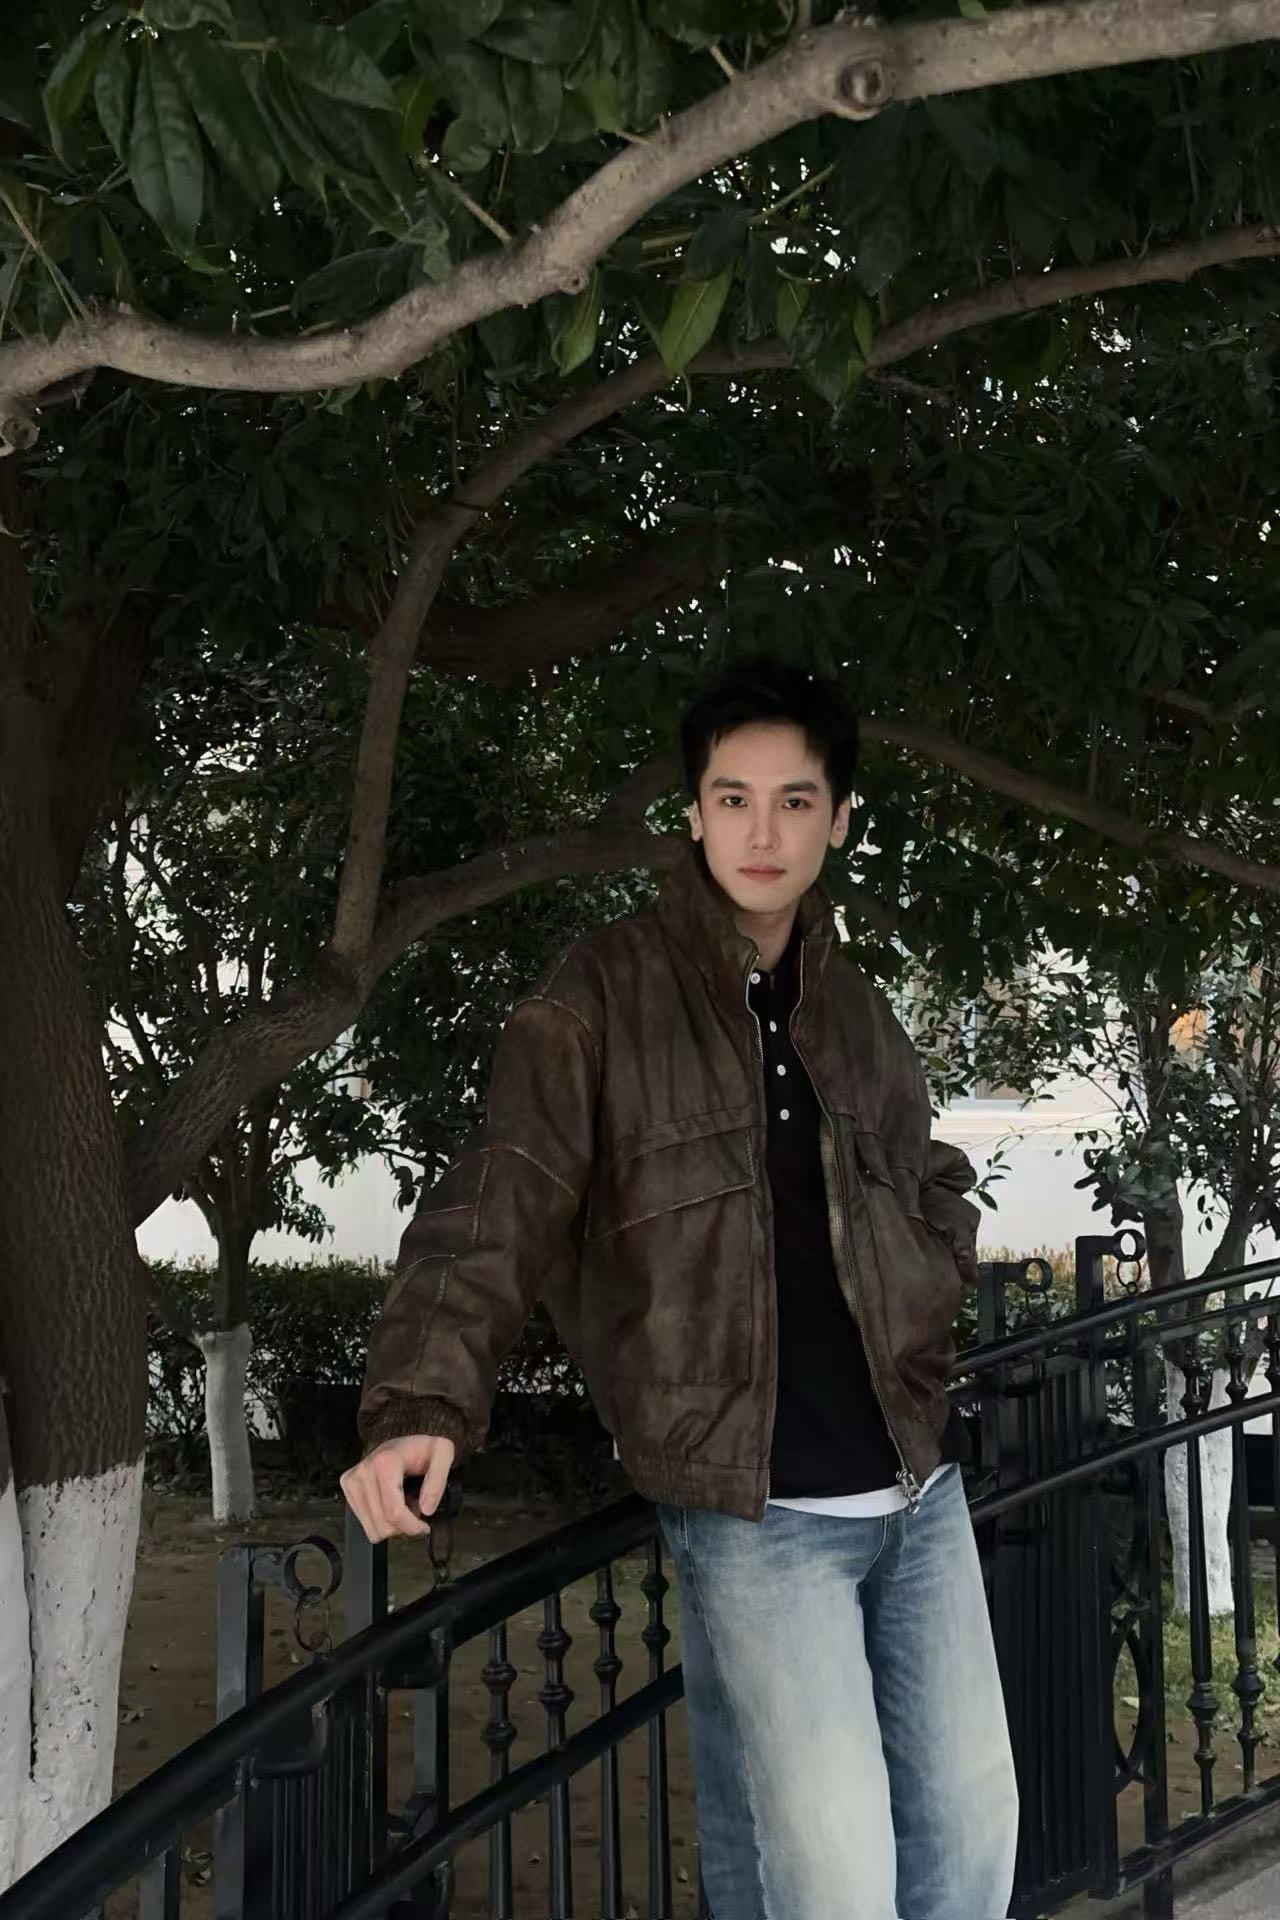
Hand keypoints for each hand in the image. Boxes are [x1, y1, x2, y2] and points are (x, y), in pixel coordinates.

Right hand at [340, 1433, 455, 1543]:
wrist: (403, 1441)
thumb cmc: (423, 1448)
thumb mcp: (443, 1454)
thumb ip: (438, 1481)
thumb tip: (426, 1510)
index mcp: (385, 1463)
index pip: (394, 1512)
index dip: (412, 1527)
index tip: (425, 1526)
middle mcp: (363, 1471)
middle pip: (382, 1524)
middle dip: (403, 1526)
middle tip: (415, 1509)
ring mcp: (352, 1480)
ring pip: (372, 1528)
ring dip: (392, 1525)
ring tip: (403, 1505)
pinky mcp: (347, 1486)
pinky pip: (363, 1522)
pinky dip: (380, 1520)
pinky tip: (389, 1503)